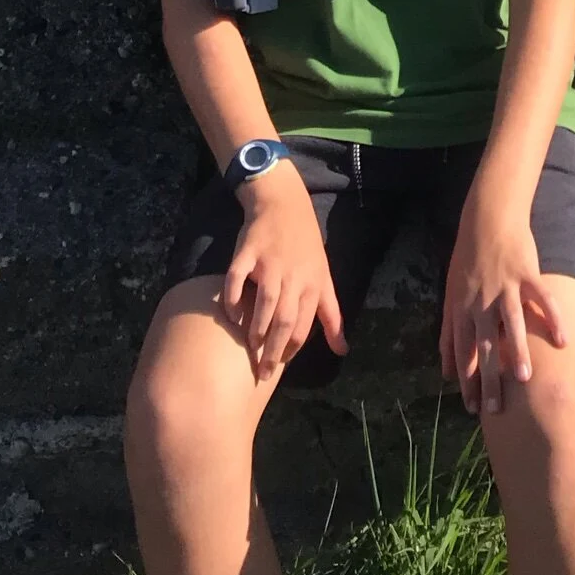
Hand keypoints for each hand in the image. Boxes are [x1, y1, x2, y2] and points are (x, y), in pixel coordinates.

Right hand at [221, 165, 344, 378]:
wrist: (284, 202)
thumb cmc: (305, 245)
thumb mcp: (323, 278)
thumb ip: (331, 316)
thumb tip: (343, 351)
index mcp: (312, 283)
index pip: (302, 327)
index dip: (291, 350)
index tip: (279, 365)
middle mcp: (293, 275)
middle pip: (284, 320)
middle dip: (273, 351)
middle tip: (262, 372)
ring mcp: (270, 262)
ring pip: (264, 303)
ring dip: (256, 330)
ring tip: (249, 347)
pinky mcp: (248, 251)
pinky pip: (237, 279)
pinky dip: (233, 299)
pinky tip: (231, 315)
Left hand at [440, 192, 567, 416]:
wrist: (487, 217)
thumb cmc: (468, 258)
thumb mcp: (450, 295)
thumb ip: (448, 333)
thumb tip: (445, 370)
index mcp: (462, 307)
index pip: (462, 351)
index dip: (466, 380)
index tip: (472, 408)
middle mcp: (481, 300)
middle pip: (484, 344)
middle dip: (489, 378)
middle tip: (496, 408)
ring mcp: (505, 286)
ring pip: (511, 324)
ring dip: (517, 351)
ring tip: (525, 380)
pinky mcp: (526, 272)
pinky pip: (541, 298)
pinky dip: (553, 318)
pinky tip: (562, 340)